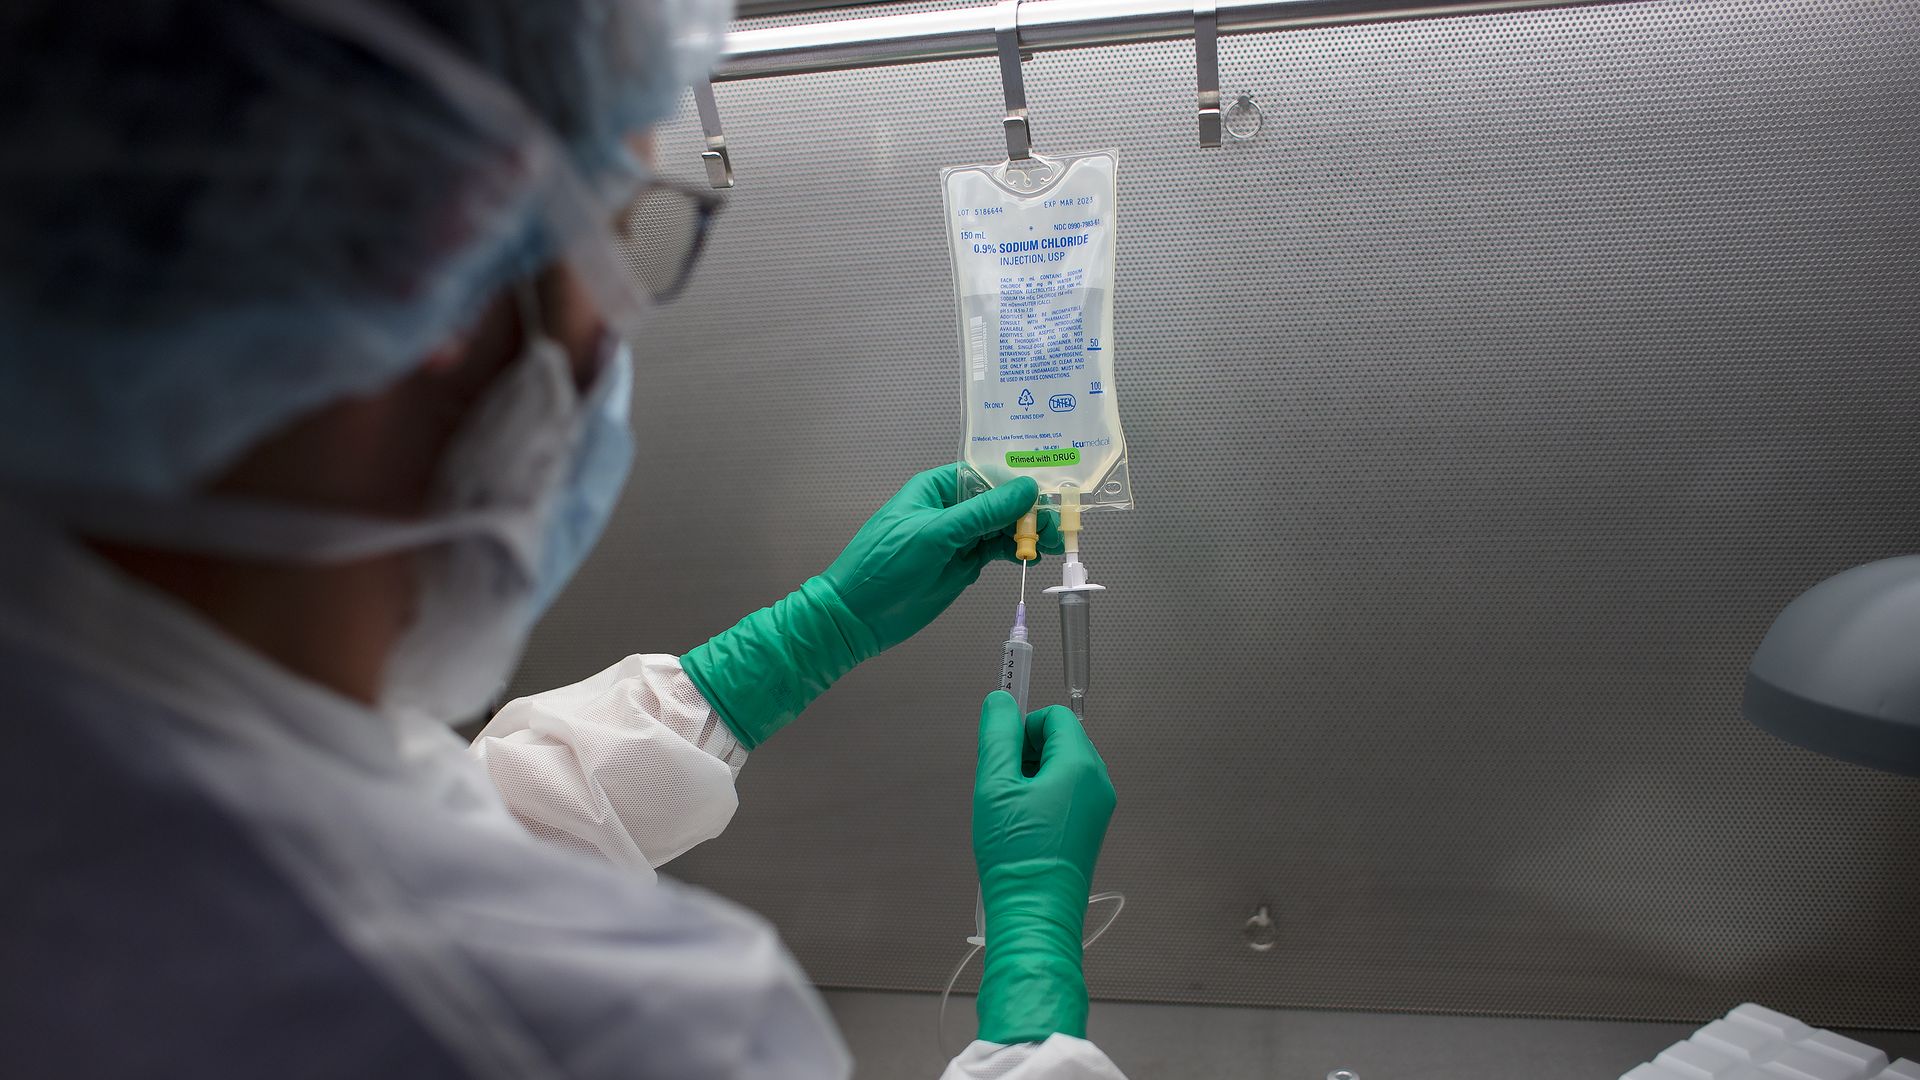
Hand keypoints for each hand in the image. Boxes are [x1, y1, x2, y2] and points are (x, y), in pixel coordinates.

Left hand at [821, 464, 1060, 655]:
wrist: (858, 616)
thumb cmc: (886, 565)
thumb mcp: (937, 533)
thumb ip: (983, 512)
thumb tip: (1026, 488)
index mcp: (937, 488)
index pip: (986, 474)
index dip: (1017, 481)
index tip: (1048, 490)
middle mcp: (950, 508)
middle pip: (999, 501)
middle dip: (1028, 510)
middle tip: (1056, 525)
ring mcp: (958, 537)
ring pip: (1001, 527)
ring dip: (1027, 532)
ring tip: (1052, 542)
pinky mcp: (963, 564)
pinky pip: (995, 550)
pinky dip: (1015, 551)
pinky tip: (1032, 555)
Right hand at [972, 692, 1115, 1043]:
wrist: (1036, 915)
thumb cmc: (1015, 852)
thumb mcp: (994, 786)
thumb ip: (997, 736)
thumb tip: (1000, 700)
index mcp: (1081, 764)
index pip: (1055, 717)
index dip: (1024, 727)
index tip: (1001, 757)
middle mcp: (1099, 781)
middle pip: (1061, 741)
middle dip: (1027, 753)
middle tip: (1002, 787)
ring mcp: (1099, 807)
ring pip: (1063, 768)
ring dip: (1033, 776)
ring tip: (1010, 812)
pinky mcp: (1092, 829)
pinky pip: (1068, 793)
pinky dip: (1043, 797)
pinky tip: (1023, 827)